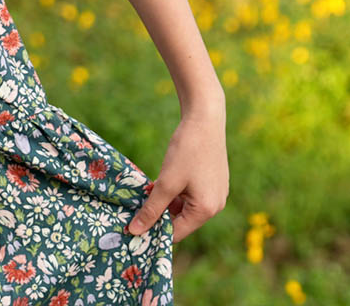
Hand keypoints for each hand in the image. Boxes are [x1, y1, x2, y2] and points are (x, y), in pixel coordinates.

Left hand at [127, 103, 228, 242]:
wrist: (205, 118)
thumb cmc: (187, 150)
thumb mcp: (167, 181)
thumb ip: (151, 208)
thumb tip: (135, 230)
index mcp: (206, 211)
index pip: (177, 232)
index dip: (154, 230)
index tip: (133, 226)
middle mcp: (216, 206)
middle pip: (182, 220)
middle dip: (160, 213)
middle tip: (137, 205)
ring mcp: (216, 193)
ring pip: (185, 206)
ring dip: (167, 200)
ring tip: (147, 189)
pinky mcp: (214, 181)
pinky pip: (192, 194)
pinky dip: (176, 190)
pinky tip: (162, 179)